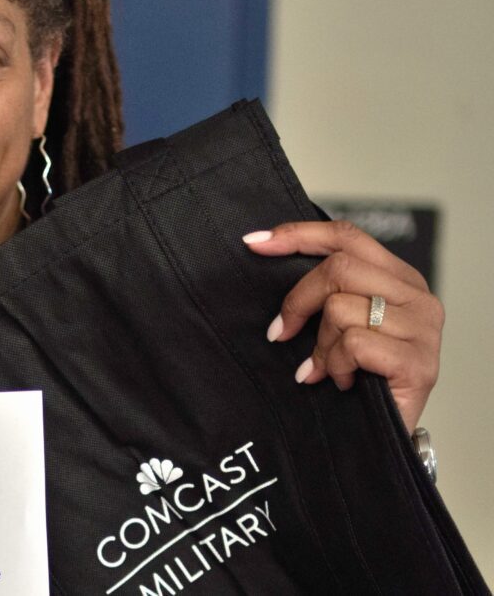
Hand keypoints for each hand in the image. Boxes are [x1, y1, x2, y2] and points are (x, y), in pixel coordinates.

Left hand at [243, 220, 442, 431]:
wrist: (381, 442)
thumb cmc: (359, 378)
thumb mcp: (341, 324)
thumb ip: (327, 290)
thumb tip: (267, 254)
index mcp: (399, 278)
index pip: (347, 237)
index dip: (298, 235)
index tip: (255, 243)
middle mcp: (417, 297)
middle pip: (339, 268)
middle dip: (298, 301)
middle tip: (282, 332)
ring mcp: (422, 330)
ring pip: (341, 309)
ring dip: (321, 346)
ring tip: (327, 368)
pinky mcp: (419, 363)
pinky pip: (354, 344)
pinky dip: (336, 365)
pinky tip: (343, 382)